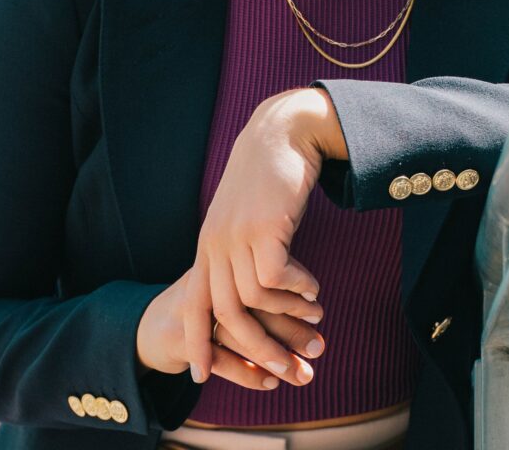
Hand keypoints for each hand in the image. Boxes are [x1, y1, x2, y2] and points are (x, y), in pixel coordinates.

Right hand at [136, 267, 322, 389]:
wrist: (150, 322)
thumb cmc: (204, 305)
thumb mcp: (231, 284)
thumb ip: (263, 282)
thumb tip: (309, 299)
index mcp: (223, 259)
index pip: (262, 275)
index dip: (291, 297)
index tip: (318, 314)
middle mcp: (207, 281)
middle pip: (253, 303)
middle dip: (290, 328)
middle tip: (318, 347)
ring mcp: (191, 307)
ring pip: (238, 332)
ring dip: (273, 354)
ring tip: (301, 371)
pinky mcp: (178, 337)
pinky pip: (217, 356)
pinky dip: (245, 371)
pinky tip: (269, 381)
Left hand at [182, 88, 343, 386]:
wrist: (283, 132)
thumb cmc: (269, 176)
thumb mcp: (245, 217)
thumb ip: (242, 251)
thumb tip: (256, 294)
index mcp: (209, 244)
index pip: (193, 302)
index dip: (197, 340)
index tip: (201, 375)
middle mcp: (216, 242)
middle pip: (226, 313)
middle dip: (257, 349)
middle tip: (290, 370)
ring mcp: (238, 234)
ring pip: (255, 299)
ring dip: (289, 315)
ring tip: (315, 314)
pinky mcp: (264, 226)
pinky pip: (277, 278)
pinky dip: (297, 290)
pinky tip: (313, 286)